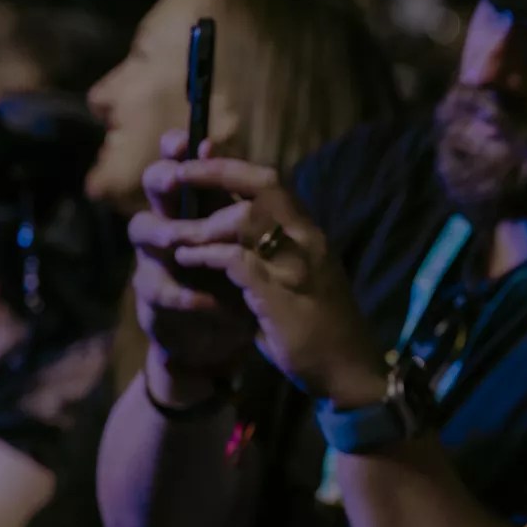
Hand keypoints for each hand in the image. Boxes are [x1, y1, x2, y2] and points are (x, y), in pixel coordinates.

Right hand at [128, 132, 256, 392]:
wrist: (223, 343)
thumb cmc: (237, 283)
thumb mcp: (249, 245)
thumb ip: (248, 209)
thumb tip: (259, 175)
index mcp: (200, 208)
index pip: (185, 167)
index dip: (180, 150)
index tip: (187, 139)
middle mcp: (172, 225)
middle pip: (156, 189)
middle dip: (163, 178)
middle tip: (176, 178)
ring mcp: (156, 260)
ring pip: (143, 231)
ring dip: (167, 232)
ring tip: (185, 240)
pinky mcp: (154, 299)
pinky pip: (160, 289)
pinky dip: (187, 293)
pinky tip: (209, 300)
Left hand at [159, 155, 386, 408]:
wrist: (350, 372)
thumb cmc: (324, 327)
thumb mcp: (301, 277)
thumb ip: (275, 251)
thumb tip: (237, 226)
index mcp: (311, 234)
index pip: (273, 181)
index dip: (233, 164)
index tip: (199, 154)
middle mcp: (308, 239)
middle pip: (263, 183)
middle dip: (214, 173)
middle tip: (176, 174)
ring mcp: (296, 263)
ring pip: (245, 216)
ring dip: (203, 223)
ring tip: (178, 236)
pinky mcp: (278, 293)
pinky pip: (234, 258)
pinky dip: (206, 254)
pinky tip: (188, 259)